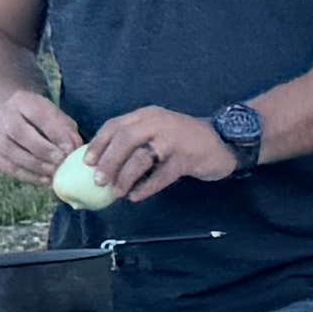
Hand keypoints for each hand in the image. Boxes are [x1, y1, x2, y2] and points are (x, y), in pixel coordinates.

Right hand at [0, 86, 82, 187]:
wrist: (10, 118)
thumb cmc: (41, 120)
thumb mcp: (56, 116)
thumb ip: (66, 130)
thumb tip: (74, 148)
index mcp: (22, 101)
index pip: (39, 116)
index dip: (56, 133)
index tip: (71, 148)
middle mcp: (5, 117)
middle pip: (21, 134)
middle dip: (43, 149)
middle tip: (61, 160)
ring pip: (13, 153)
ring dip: (37, 166)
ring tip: (55, 173)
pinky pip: (11, 168)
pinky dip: (30, 177)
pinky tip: (45, 180)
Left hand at [82, 102, 243, 199]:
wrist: (225, 140)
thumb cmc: (185, 140)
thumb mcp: (159, 131)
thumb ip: (136, 141)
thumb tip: (105, 164)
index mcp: (148, 115)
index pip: (116, 125)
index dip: (99, 143)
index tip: (87, 161)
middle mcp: (159, 123)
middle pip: (125, 140)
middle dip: (108, 162)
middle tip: (98, 180)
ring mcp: (174, 139)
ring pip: (141, 158)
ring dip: (125, 177)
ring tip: (117, 191)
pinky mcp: (186, 158)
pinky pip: (161, 175)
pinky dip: (146, 188)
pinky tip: (136, 196)